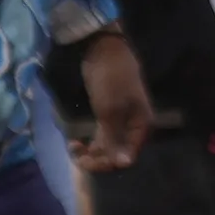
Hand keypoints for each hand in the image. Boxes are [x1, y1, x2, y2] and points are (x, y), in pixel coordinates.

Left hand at [76, 28, 151, 171]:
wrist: (103, 49)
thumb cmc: (110, 79)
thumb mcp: (110, 111)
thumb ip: (115, 139)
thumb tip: (124, 164)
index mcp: (141, 126)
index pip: (127, 156)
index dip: (108, 163)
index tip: (86, 162)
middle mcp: (134, 127)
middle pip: (118, 154)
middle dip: (97, 159)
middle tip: (76, 157)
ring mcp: (121, 121)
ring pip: (109, 146)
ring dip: (91, 152)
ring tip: (73, 148)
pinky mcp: (109, 115)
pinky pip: (103, 136)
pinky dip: (90, 142)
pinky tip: (76, 142)